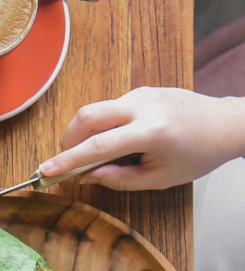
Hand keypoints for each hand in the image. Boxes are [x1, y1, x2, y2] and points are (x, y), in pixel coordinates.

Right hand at [39, 87, 244, 190]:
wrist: (226, 124)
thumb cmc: (197, 154)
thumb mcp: (158, 178)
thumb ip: (118, 179)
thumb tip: (85, 176)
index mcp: (152, 132)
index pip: (98, 146)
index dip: (68, 160)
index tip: (45, 170)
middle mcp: (144, 107)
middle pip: (87, 116)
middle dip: (68, 140)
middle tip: (66, 161)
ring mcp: (142, 94)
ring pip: (95, 111)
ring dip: (85, 135)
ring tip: (96, 156)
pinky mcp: (141, 91)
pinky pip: (109, 109)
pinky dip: (102, 128)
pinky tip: (115, 142)